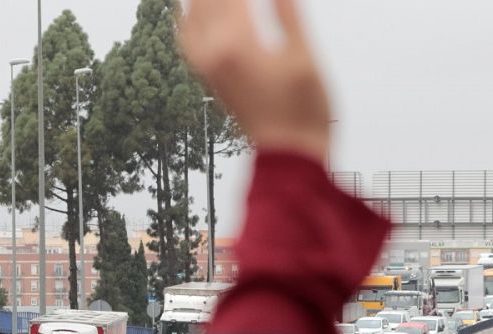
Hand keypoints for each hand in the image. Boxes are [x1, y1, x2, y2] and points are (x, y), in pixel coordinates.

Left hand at [179, 0, 330, 159]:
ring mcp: (206, 65)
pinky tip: (196, 9)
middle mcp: (212, 51)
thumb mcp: (305, 57)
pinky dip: (190, 14)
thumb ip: (287, 13)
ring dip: (200, 0)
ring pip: (190, 13)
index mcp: (236, 42)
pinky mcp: (207, 76)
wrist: (286, 160)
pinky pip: (187, 34)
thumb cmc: (303, 114)